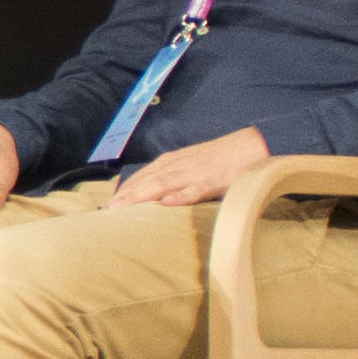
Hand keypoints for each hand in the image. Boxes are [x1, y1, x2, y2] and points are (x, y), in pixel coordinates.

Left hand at [107, 126, 272, 208]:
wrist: (253, 146)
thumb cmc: (222, 160)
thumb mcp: (192, 167)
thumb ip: (174, 182)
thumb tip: (157, 201)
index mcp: (172, 162)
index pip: (141, 178)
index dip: (123, 192)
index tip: (106, 208)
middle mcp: (178, 165)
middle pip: (145, 181)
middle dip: (124, 197)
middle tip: (104, 213)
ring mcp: (195, 172)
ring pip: (162, 184)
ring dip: (141, 196)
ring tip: (122, 209)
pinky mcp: (214, 180)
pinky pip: (195, 190)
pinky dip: (181, 196)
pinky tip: (167, 204)